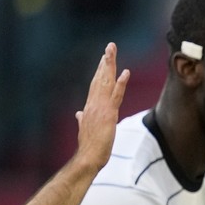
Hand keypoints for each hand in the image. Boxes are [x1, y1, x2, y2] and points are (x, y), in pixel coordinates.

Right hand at [73, 43, 130, 169]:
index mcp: (89, 107)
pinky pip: (116, 96)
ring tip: (112, 51)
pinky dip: (120, 83)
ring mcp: (101, 108)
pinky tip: (125, 72)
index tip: (104, 59)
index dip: (100, 71)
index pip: (96, 85)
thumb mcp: (85, 129)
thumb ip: (82, 119)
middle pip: (100, 78)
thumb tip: (78, 114)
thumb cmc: (88, 147)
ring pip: (106, 82)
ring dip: (110, 65)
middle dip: (105, 62)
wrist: (88, 157)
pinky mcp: (109, 114)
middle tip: (110, 46)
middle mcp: (93, 104)